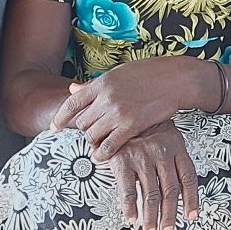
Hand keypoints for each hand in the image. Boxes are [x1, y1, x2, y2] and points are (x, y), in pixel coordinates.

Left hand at [52, 59, 200, 158]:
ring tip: (100, 144)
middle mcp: (106, 98)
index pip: (71, 103)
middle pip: (82, 122)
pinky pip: (109, 145)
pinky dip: (103, 153)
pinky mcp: (131, 125)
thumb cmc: (149, 74)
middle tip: (92, 135)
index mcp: (102, 83)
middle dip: (84, 131)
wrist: (176, 79)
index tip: (54, 128)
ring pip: (93, 135)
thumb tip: (71, 88)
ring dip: (94, 142)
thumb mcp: (118, 74)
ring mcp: (118, 112)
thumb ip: (94, 85)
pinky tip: (104, 155)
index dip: (60, 117)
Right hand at [110, 120, 200, 229]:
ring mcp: (142, 157)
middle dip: (169, 214)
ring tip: (150, 229)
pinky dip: (130, 207)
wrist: (120, 107)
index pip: (188, 177)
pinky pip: (128, 190)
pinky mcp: (123, 161)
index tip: (191, 216)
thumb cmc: (145, 125)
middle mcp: (161, 152)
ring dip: (151, 216)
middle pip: (170, 191)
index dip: (191, 199)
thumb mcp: (166, 136)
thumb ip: (174, 159)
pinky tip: (131, 217)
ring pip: (151, 194)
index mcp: (176, 146)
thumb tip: (181, 187)